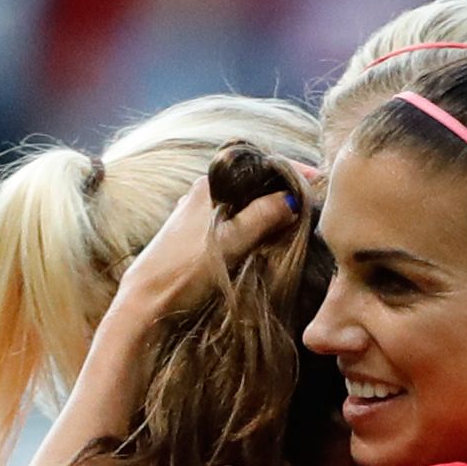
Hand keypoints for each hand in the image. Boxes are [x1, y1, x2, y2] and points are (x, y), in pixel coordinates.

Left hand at [110, 171, 298, 325]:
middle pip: (252, 183)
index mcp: (210, 185)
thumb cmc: (185, 269)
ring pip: (243, 202)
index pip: (258, 166)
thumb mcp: (231, 241)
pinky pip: (234, 219)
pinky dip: (254, 224)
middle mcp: (203, 193)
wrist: (147, 299)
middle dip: (282, 190)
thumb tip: (293, 197)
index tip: (318, 180)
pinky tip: (265, 239)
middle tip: (312, 204)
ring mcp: (198, 214)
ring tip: (295, 222)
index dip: (290, 170)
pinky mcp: (195, 234)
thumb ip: (262, 215)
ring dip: (269, 209)